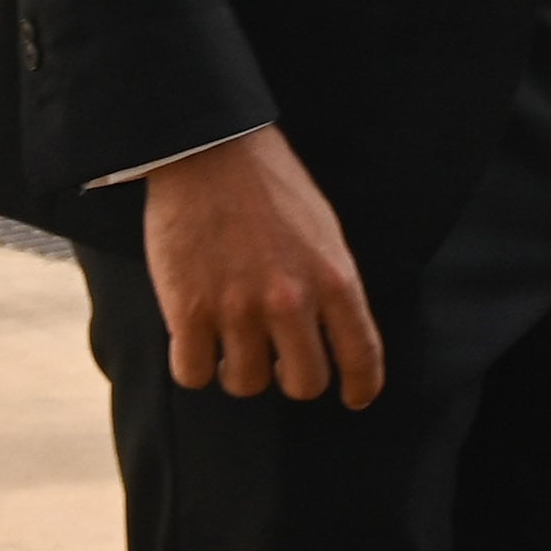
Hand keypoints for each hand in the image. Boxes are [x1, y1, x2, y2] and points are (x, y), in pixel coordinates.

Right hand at [141, 124, 384, 407]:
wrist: (209, 152)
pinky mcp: (188, 312)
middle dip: (293, 379)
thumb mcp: (324, 232)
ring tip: (233, 341)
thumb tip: (332, 336)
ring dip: (239, 371)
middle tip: (278, 361)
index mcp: (334, 278)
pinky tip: (197, 341)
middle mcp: (291, 301)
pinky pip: (193, 374)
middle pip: (304, 384)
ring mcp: (238, 309)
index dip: (362, 386)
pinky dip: (195, 366)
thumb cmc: (271, 189)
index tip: (356, 397)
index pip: (361, 354)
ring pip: (246, 384)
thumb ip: (330, 285)